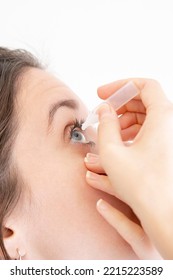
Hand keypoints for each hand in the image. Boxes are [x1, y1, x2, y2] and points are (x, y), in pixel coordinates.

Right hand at [85, 78, 172, 258]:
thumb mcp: (112, 151)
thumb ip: (105, 124)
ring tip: (109, 131)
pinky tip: (120, 142)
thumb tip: (104, 110)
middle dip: (120, 104)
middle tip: (102, 114)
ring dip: (125, 119)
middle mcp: (171, 123)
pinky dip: (134, 130)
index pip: (145, 86)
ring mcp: (170, 135)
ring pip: (146, 115)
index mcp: (163, 117)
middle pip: (145, 100)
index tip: (103, 94)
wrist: (163, 213)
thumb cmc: (142, 186)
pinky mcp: (167, 147)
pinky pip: (150, 129)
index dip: (121, 86)